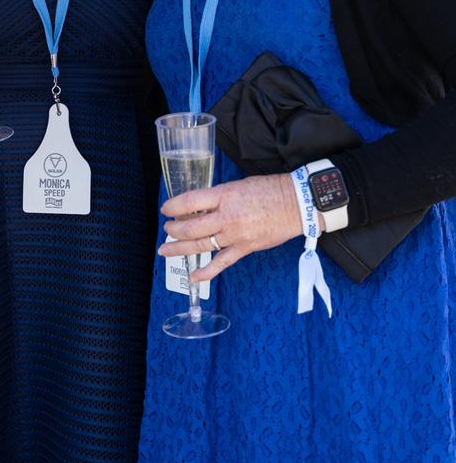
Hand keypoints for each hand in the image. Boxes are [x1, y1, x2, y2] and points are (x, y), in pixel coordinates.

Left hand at [158, 173, 302, 281]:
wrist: (297, 203)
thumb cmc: (270, 189)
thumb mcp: (238, 185)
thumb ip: (219, 197)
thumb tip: (200, 206)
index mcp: (225, 196)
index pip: (190, 202)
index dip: (174, 206)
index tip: (166, 209)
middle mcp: (227, 217)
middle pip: (191, 227)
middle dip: (174, 229)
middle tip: (167, 229)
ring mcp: (235, 235)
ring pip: (201, 245)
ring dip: (180, 248)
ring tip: (165, 249)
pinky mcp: (245, 248)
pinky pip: (221, 263)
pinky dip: (206, 272)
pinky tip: (193, 277)